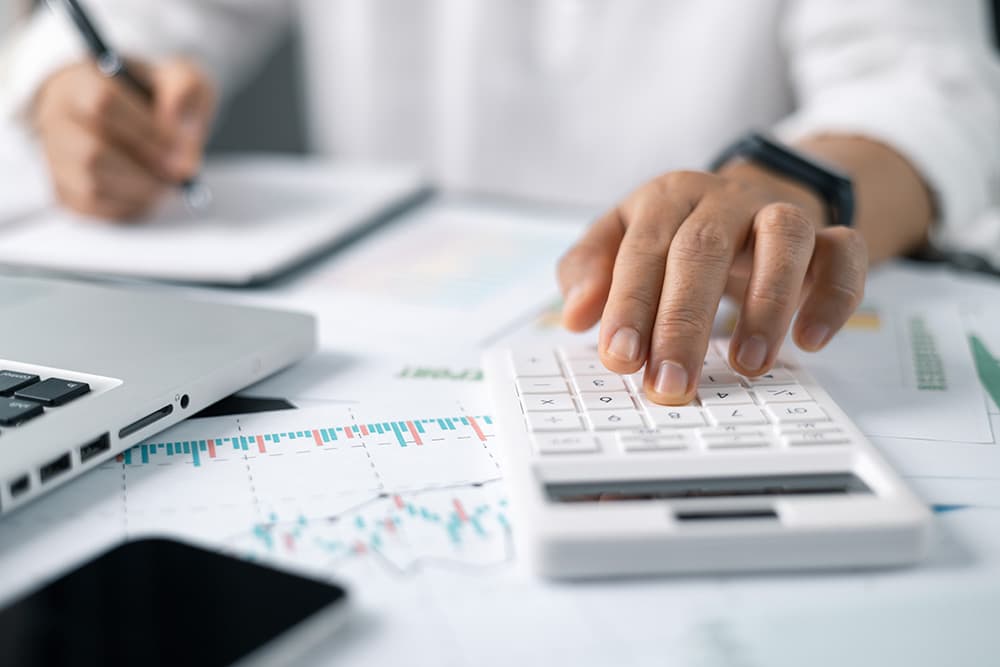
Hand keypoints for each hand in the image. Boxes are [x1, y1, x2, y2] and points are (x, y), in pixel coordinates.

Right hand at [32, 58, 215, 219]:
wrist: (131, 115)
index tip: (181, 148)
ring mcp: (55, 156)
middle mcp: (55, 118)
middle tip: (180, 174)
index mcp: (79, 81)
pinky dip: (128, 206)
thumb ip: (186, 91)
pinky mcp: (63, 189)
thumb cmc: (153, 96)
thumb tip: (179, 126)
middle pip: (91, 152)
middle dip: (145, 168)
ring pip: (90, 184)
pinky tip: (149, 193)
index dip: (146, 132)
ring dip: (140, 190)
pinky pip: (92, 207)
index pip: (101, 104)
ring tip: (167, 182)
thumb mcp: (178, 80)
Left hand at [558, 167, 866, 404]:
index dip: (630, 304)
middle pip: (704, 249)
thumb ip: (588, 269)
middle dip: (684, 322)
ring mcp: (779, 212)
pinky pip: (845, 253)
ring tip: (746, 367)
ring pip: (783, 238)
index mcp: (666, 199)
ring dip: (765, 305)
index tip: (620, 358)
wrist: (749, 199)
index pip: (643, 249)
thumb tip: (574, 315)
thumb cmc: (675, 232)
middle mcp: (723, 199)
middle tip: (670, 383)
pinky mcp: (828, 235)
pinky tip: (810, 341)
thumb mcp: (620, 239)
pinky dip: (833, 296)